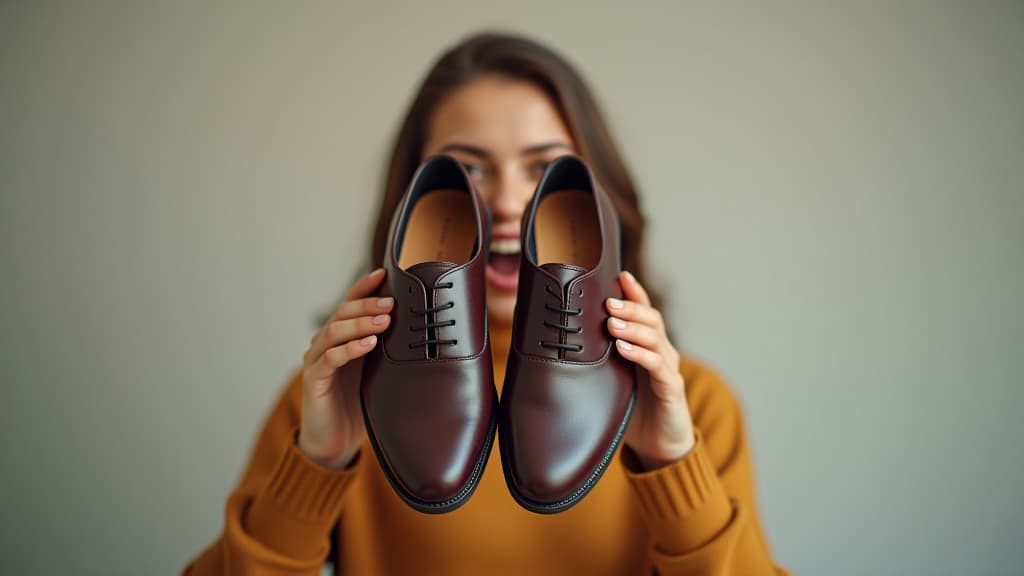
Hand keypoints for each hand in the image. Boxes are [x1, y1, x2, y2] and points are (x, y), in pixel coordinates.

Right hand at [298, 268, 391, 469]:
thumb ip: (392, 353)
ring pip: (334, 332)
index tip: (383, 273)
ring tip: (384, 321)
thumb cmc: (359, 405)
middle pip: (342, 313)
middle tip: (391, 302)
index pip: (349, 304)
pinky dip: (350, 349)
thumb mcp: (380, 373)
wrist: (336, 442)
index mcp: (341, 338)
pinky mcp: (314, 381)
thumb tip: (426, 334)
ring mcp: (316, 361)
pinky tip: (368, 345)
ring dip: (360, 323)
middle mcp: (325, 345)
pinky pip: (330, 359)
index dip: (363, 287)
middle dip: (367, 304)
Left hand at [607, 271, 696, 470]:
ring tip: (612, 321)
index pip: (644, 312)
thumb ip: (599, 361)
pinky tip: (623, 348)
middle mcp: (662, 353)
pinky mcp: (671, 390)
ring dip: (633, 327)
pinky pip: (658, 367)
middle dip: (630, 306)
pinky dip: (640, 355)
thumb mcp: (613, 380)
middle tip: (608, 301)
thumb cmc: (634, 410)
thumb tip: (564, 343)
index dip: (635, 293)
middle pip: (651, 320)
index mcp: (649, 347)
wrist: (660, 447)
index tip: (620, 275)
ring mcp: (668, 370)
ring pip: (656, 338)